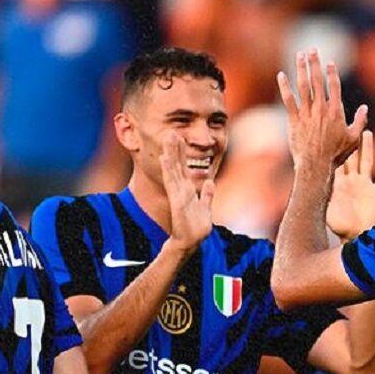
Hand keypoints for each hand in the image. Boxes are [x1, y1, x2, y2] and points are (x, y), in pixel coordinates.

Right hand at [160, 132, 215, 254]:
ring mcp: (178, 193)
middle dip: (175, 148)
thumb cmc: (195, 226)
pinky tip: (164, 158)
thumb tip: (210, 182)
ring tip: (168, 139)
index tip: (181, 138)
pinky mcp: (177, 200)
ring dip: (171, 154)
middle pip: (178, 165)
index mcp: (188, 189)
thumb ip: (207, 195)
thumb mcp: (204, 207)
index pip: (184, 167)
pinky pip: (172, 182)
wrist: (189, 241)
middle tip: (172, 132)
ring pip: (173, 169)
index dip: (183, 153)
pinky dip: (168, 170)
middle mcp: (181, 189)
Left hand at [277, 49, 367, 169]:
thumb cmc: (336, 155)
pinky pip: (288, 100)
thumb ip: (360, 121)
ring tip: (299, 55)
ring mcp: (307, 114)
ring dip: (301, 69)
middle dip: (315, 63)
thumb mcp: (353, 139)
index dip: (332, 72)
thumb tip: (364, 108)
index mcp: (336, 112)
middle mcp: (321, 109)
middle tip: (312, 49)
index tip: (329, 61)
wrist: (316, 165)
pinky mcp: (294, 120)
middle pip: (317, 81)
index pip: (334, 86)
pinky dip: (284, 87)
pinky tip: (281, 75)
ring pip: (303, 86)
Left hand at [327, 130, 374, 240]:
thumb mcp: (327, 210)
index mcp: (341, 185)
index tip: (333, 133)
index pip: (340, 162)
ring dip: (368, 148)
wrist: (357, 238)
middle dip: (353, 142)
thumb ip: (319, 199)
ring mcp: (367, 187)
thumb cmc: (341, 228)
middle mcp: (354, 183)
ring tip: (367, 133)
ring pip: (368, 163)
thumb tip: (301, 191)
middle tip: (349, 125)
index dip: (338, 149)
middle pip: (354, 158)